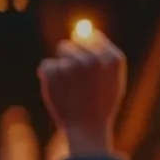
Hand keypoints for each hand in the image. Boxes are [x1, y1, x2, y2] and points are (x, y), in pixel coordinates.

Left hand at [38, 31, 125, 154]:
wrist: (87, 128)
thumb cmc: (101, 104)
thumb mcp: (112, 78)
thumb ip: (104, 54)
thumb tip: (89, 31)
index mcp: (112, 58)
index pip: (94, 37)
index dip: (88, 50)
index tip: (86, 68)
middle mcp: (94, 59)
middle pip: (73, 43)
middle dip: (71, 57)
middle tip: (76, 81)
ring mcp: (73, 65)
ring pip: (60, 52)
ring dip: (61, 67)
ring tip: (69, 86)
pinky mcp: (55, 73)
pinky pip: (47, 64)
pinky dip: (47, 75)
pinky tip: (57, 90)